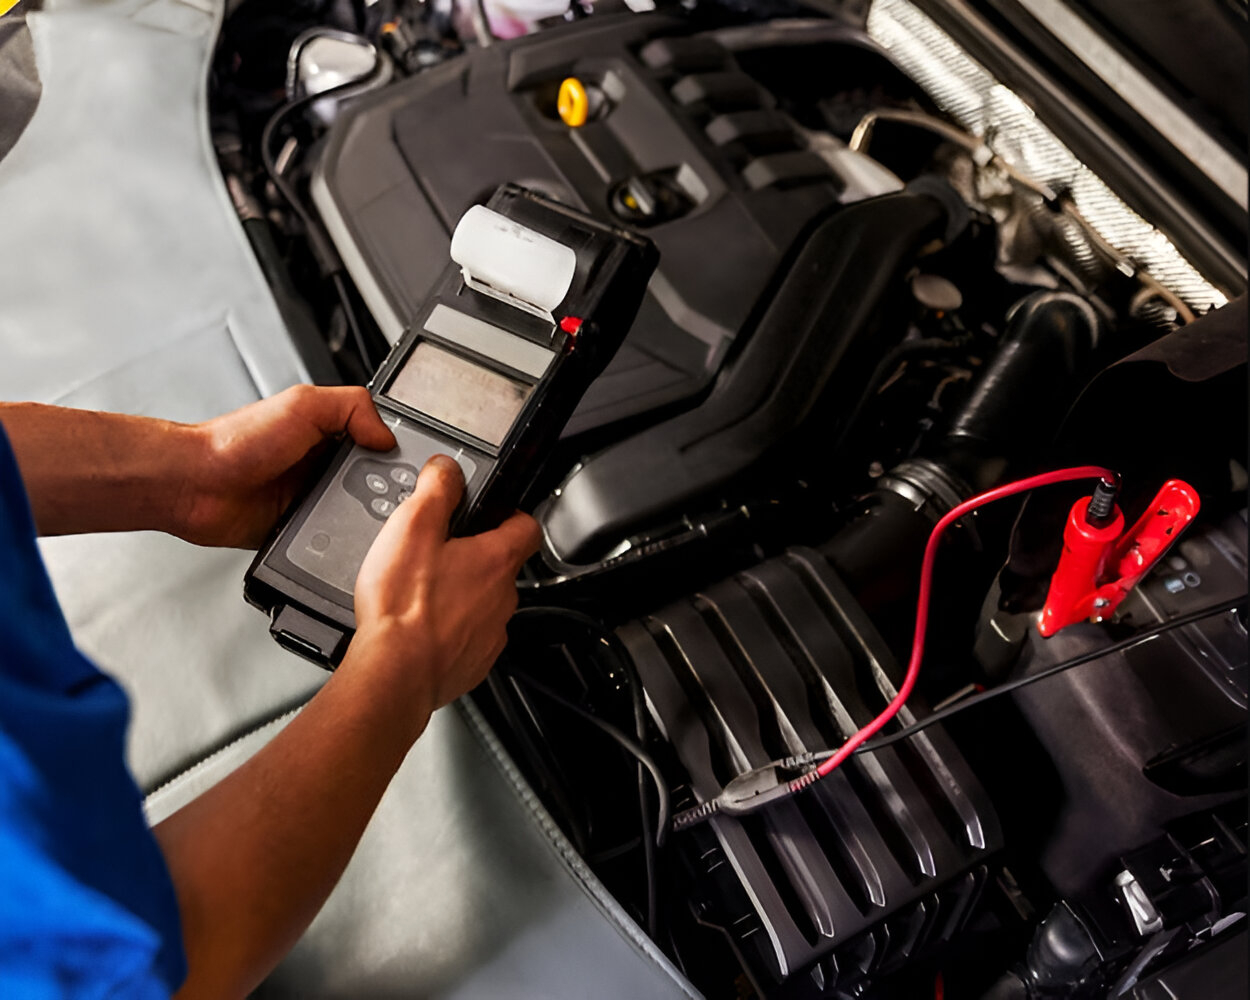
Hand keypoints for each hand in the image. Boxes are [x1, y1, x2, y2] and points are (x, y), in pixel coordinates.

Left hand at [182, 385, 395, 547]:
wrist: (194, 484)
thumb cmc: (235, 442)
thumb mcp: (303, 405)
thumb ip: (352, 407)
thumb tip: (388, 434)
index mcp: (329, 432)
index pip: (380, 442)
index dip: (398, 454)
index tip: (411, 468)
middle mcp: (323, 465)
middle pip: (376, 482)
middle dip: (386, 491)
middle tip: (391, 498)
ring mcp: (313, 499)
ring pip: (359, 514)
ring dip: (364, 519)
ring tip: (369, 520)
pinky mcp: (301, 530)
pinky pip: (332, 539)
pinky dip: (340, 541)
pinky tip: (343, 537)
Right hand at [345, 455, 540, 731]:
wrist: (394, 674)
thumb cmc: (404, 608)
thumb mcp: (413, 527)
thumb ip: (436, 489)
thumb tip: (447, 468)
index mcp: (495, 560)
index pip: (527, 526)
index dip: (511, 514)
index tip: (494, 511)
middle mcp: (502, 598)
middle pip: (500, 566)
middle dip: (473, 557)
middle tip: (436, 553)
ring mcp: (490, 633)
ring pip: (483, 603)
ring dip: (460, 595)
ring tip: (420, 592)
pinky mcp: (472, 662)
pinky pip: (467, 638)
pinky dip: (449, 630)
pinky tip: (418, 626)